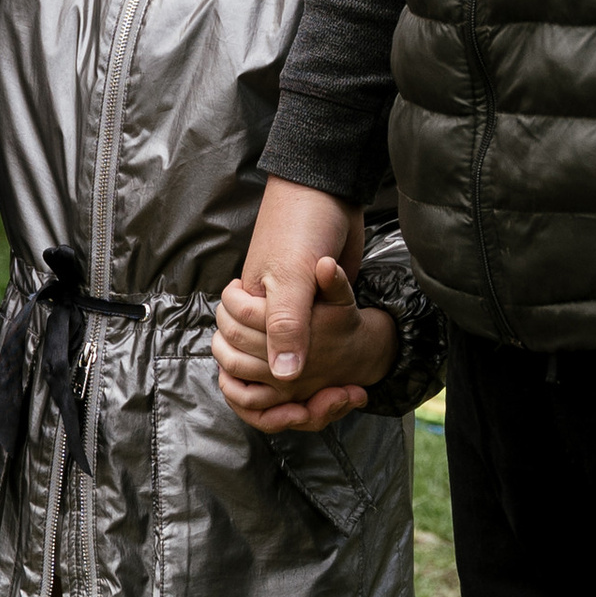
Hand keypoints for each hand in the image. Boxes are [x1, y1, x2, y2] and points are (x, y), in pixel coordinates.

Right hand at [214, 184, 374, 431]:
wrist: (331, 191)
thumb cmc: (303, 229)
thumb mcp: (294, 279)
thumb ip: (287, 327)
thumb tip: (286, 378)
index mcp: (247, 312)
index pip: (244, 370)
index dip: (270, 394)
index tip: (306, 404)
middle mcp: (264, 317)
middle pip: (266, 375)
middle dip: (297, 398)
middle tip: (341, 397)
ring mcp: (291, 313)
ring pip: (292, 367)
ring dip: (315, 389)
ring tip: (348, 395)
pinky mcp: (316, 309)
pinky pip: (314, 348)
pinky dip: (330, 367)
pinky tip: (351, 377)